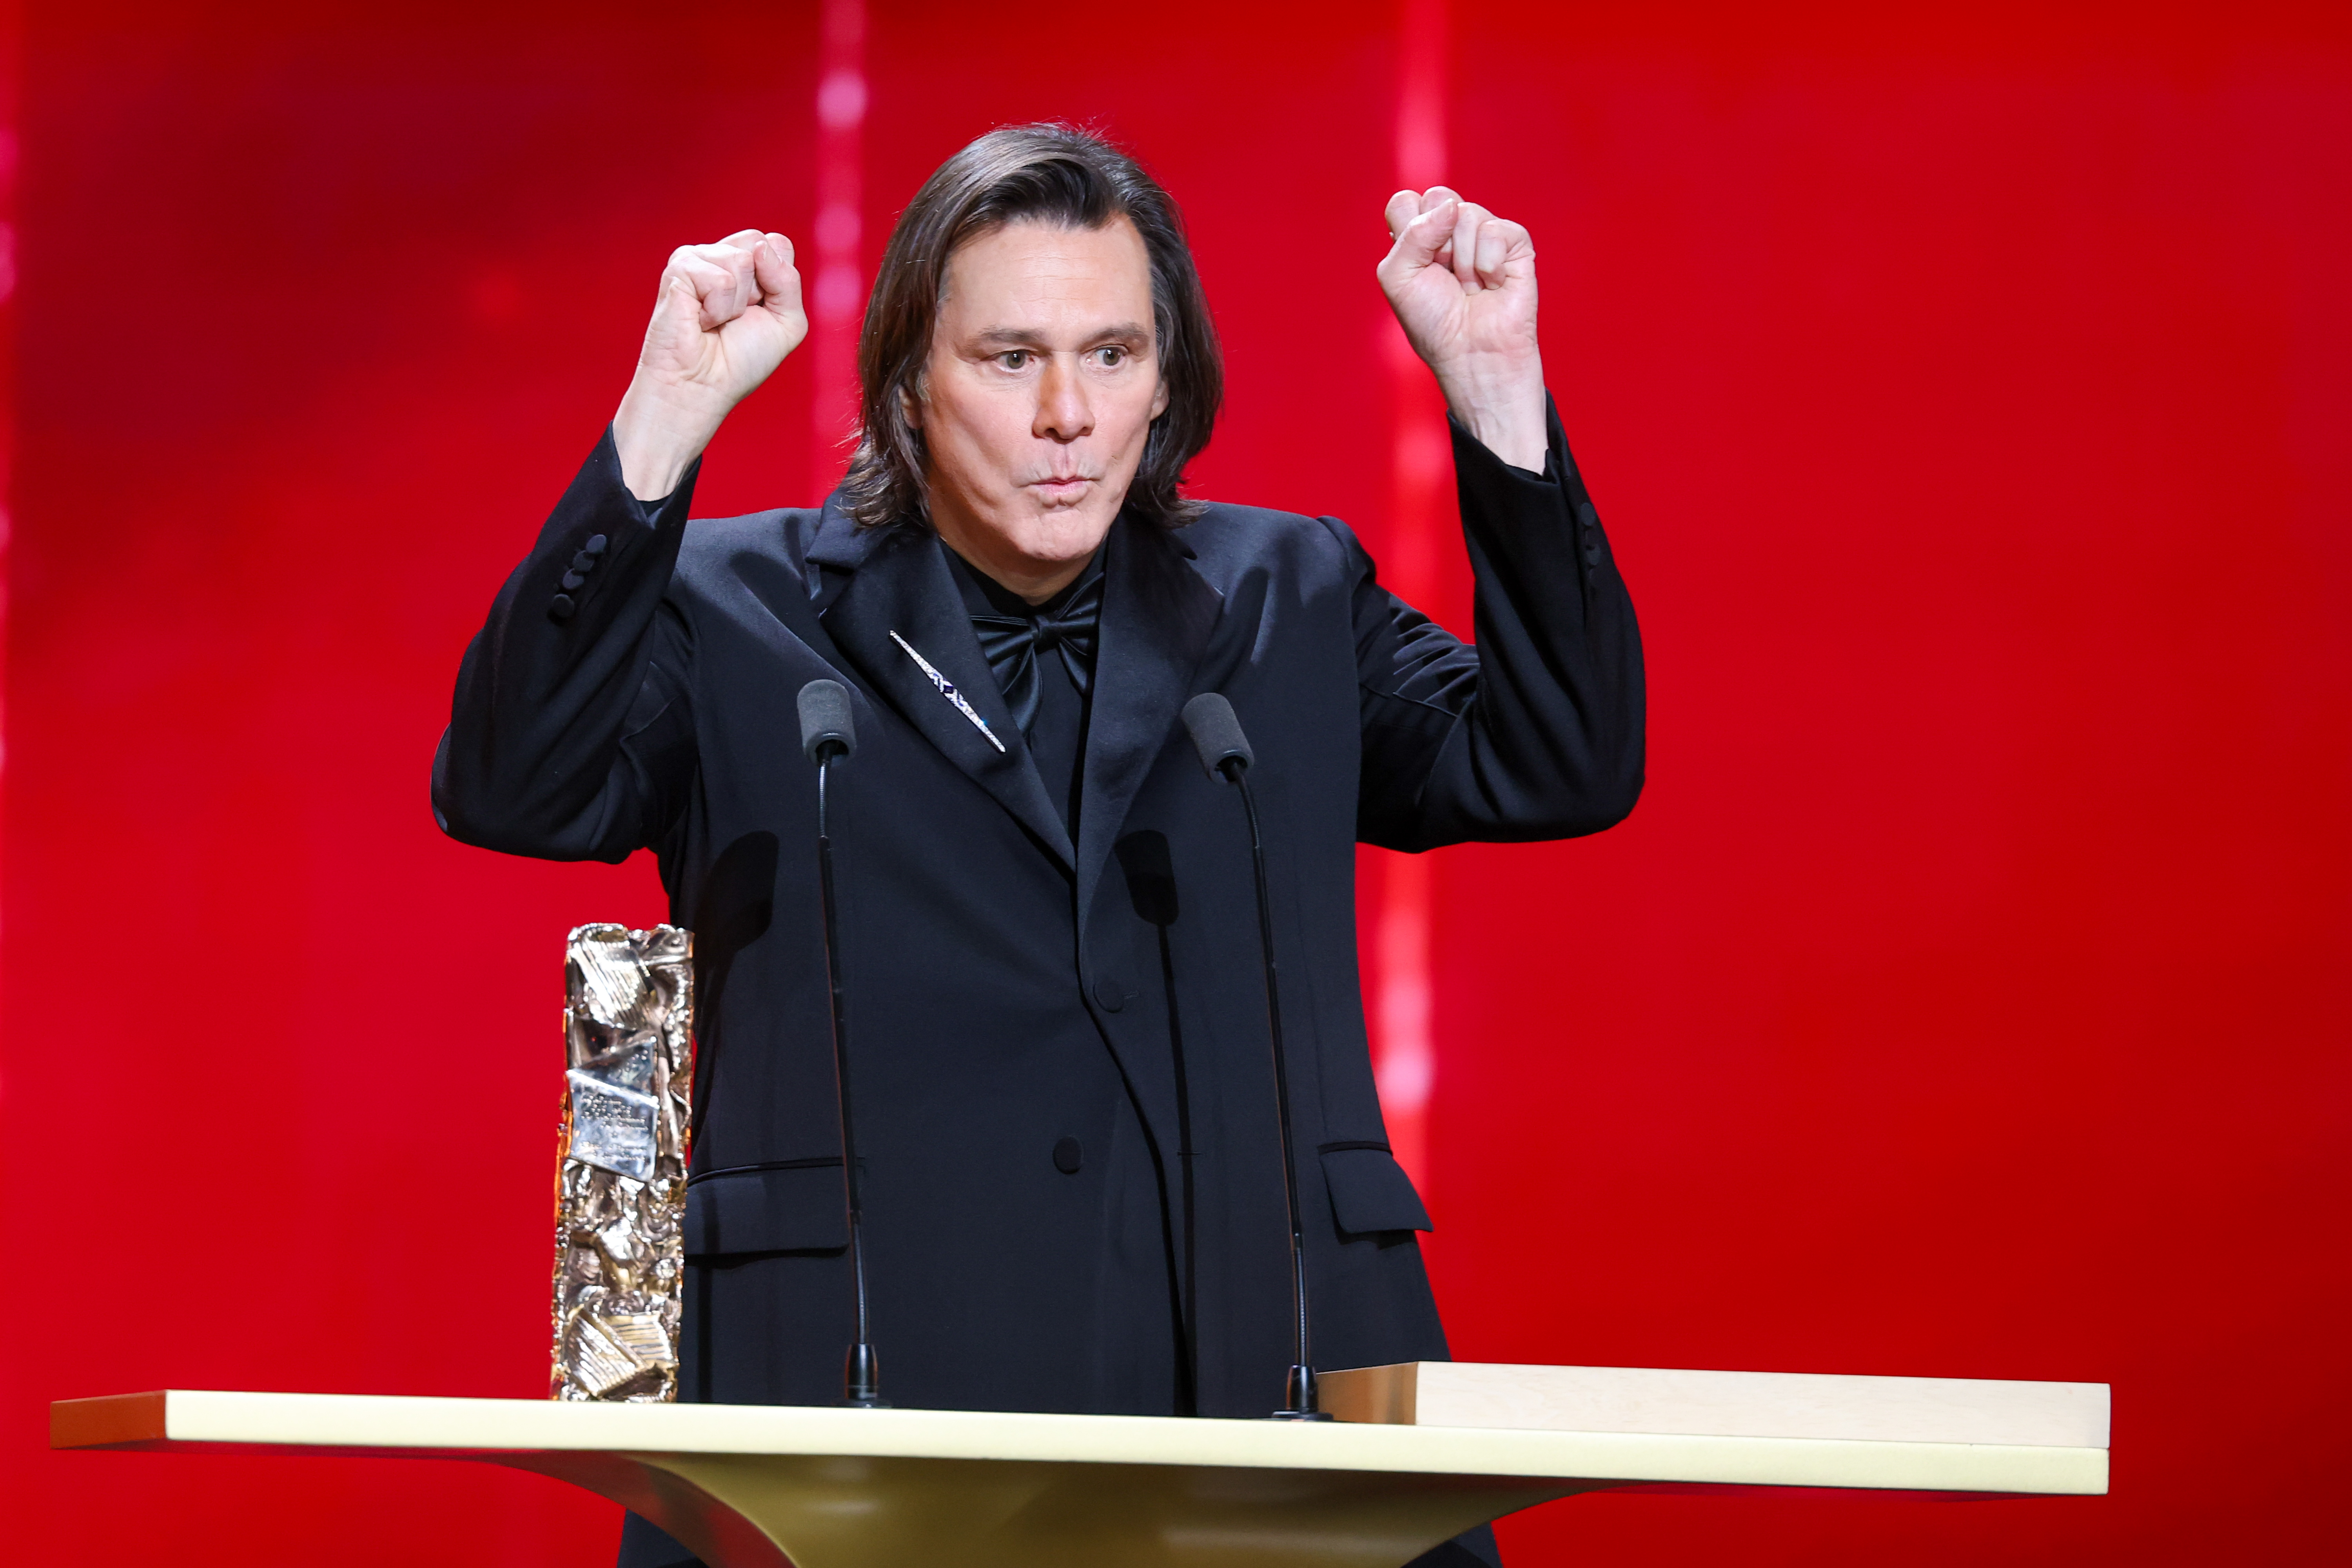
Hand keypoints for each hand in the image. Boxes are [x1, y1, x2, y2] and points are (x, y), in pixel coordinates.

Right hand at [613, 229, 806, 499]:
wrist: (703, 386)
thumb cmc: (740, 360)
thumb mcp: (787, 323)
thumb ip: (789, 281)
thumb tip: (761, 246)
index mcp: (747, 264)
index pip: (777, 244)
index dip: (777, 279)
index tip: (759, 310)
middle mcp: (721, 256)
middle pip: (759, 242)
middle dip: (759, 288)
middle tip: (736, 316)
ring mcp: (697, 259)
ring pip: (741, 260)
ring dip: (736, 303)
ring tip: (716, 322)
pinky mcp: (679, 269)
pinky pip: (720, 279)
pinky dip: (717, 308)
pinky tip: (700, 320)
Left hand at [1377, 189, 1546, 471]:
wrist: (1472, 355)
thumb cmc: (1433, 323)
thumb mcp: (1397, 278)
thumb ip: (1411, 233)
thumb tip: (1451, 206)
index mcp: (1418, 237)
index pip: (1406, 201)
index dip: (1409, 227)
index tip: (1417, 263)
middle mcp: (1450, 232)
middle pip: (1438, 196)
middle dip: (1437, 241)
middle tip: (1444, 274)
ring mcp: (1484, 236)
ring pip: (1467, 213)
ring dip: (1463, 260)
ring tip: (1470, 287)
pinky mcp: (1515, 245)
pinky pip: (1497, 230)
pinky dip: (1489, 264)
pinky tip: (1493, 285)